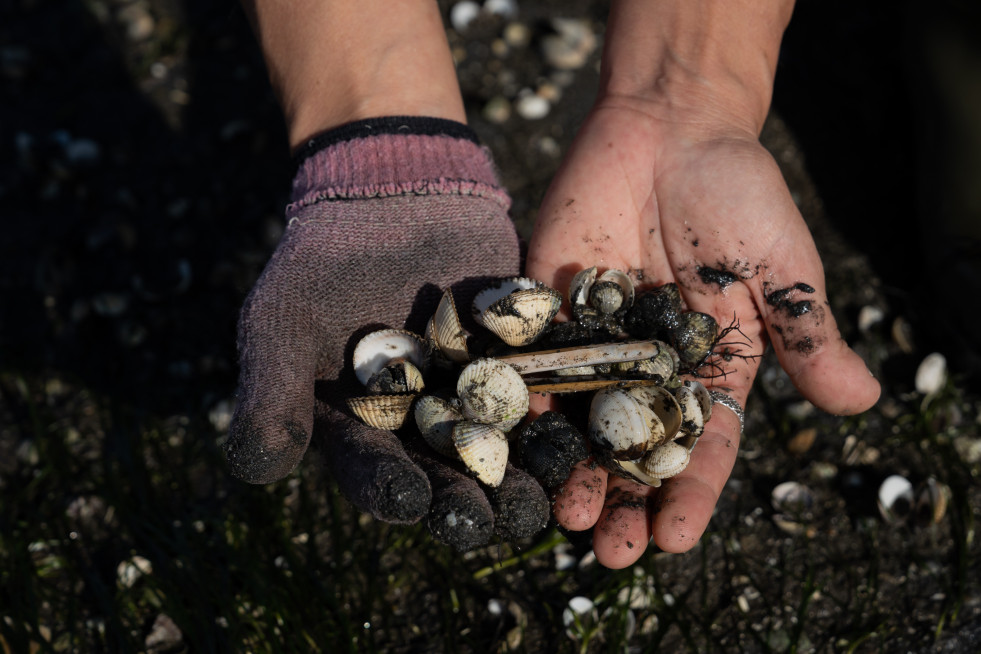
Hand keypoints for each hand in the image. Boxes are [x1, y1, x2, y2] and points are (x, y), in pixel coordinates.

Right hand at [223, 123, 549, 549]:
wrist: (391, 197)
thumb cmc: (321, 264)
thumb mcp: (282, 323)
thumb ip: (271, 394)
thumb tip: (257, 469)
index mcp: (363, 433)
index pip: (376, 474)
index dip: (391, 489)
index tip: (408, 498)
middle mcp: (423, 428)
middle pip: (446, 477)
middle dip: (465, 502)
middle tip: (488, 520)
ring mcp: (476, 397)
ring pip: (500, 451)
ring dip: (519, 479)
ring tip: (538, 498)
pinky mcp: (519, 365)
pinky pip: (541, 396)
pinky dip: (556, 416)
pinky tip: (573, 436)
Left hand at [525, 96, 879, 567]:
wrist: (670, 127)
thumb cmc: (738, 193)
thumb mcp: (780, 265)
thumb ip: (804, 331)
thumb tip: (863, 401)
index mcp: (711, 366)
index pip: (702, 443)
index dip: (691, 493)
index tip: (676, 541)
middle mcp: (650, 366)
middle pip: (634, 447)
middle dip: (623, 499)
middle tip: (609, 551)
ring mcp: (598, 340)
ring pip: (581, 419)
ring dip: (571, 470)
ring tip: (563, 517)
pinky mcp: (552, 308)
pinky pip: (534, 363)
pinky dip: (524, 403)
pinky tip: (514, 445)